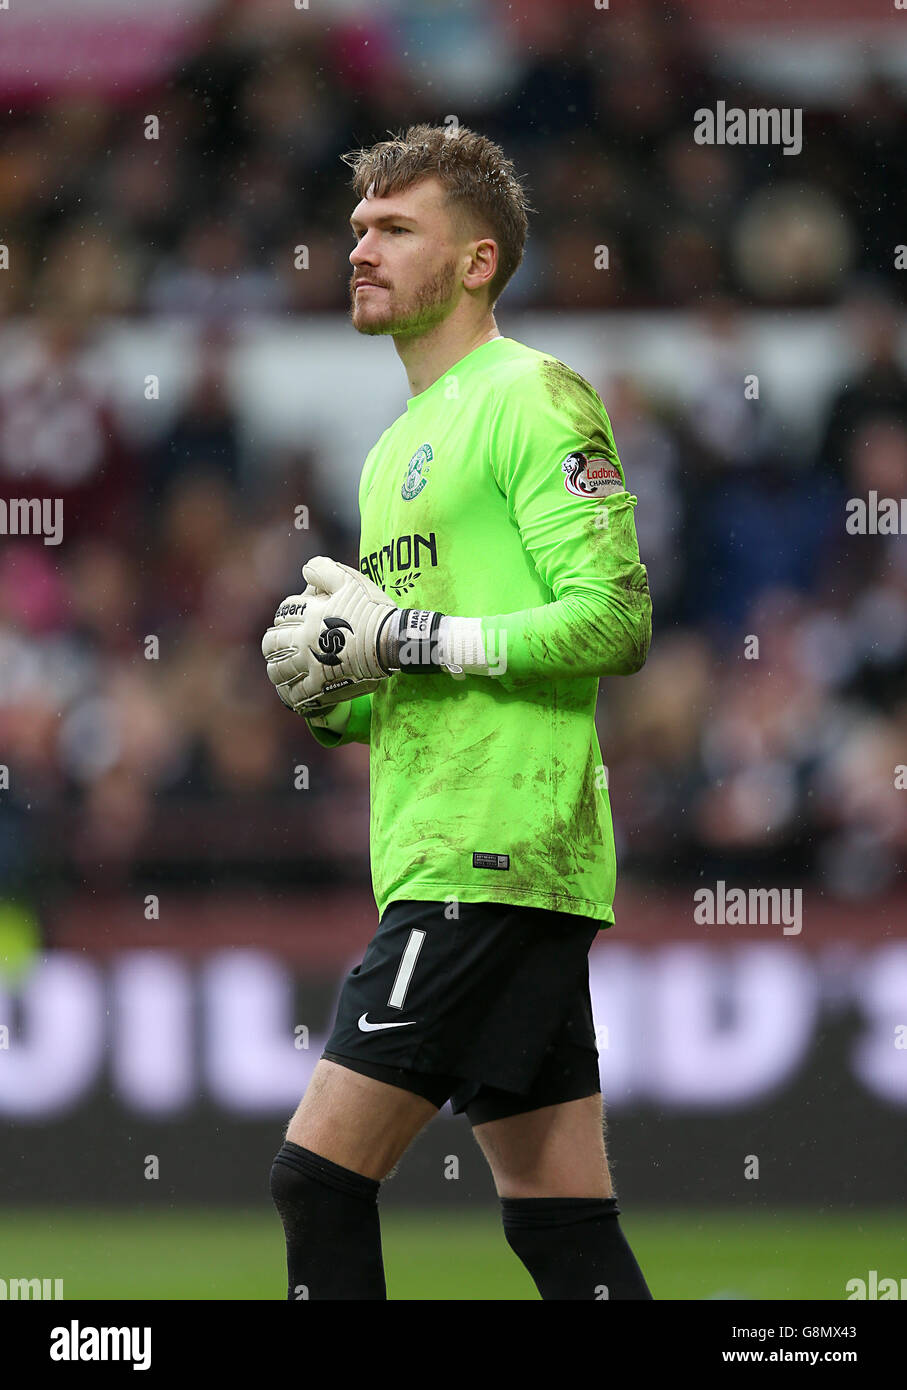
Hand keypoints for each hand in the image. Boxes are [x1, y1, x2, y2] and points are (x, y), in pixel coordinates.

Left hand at [261, 557, 398, 715]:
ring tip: (282, 670)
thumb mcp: (351, 581)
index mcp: (309, 614)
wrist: (391, 643)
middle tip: (281, 646)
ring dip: (277, 669)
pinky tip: (293, 693)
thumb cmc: (373, 612)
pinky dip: (290, 695)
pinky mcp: (321, 687)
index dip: (286, 615)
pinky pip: (295, 695)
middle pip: (271, 643)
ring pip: (277, 671)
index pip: (283, 612)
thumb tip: (306, 569)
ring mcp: (311, 665)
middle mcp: (304, 640)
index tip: (293, 620)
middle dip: (273, 643)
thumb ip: (325, 570)